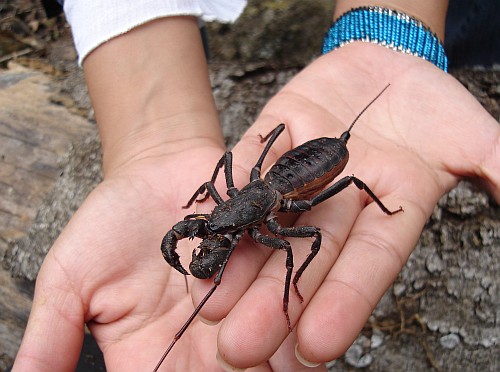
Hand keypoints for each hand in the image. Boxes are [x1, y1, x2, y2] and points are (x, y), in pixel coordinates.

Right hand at [13, 135, 327, 371]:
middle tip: (240, 365)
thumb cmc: (110, 222)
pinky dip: (295, 315)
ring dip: (276, 358)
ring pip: (267, 353)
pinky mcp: (267, 273)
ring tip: (290, 360)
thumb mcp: (70, 278)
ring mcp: (241, 310)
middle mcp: (204, 342)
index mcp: (152, 355)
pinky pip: (286, 303)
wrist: (159, 170)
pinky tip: (304, 333)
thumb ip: (53, 334)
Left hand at [189, 43, 499, 367]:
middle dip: (273, 303)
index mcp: (386, 212)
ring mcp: (301, 174)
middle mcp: (338, 204)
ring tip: (211, 304)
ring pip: (268, 222)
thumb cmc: (433, 102)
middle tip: (240, 345)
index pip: (364, 266)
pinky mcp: (274, 140)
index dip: (341, 304)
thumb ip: (491, 164)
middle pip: (305, 259)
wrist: (387, 63)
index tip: (313, 348)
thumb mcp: (469, 135)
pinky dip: (228, 194)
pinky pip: (249, 165)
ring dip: (240, 262)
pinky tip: (207, 227)